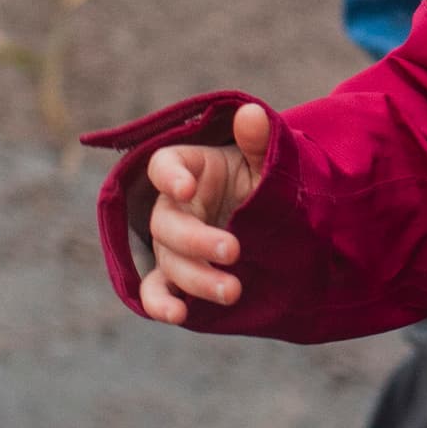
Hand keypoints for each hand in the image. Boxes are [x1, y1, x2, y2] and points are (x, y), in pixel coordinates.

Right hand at [137, 104, 273, 324]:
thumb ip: (258, 141)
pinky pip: (157, 291)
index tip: (187, 187)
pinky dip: (161, 304)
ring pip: (167, 262)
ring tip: (232, 291)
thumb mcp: (264, 160)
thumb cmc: (259, 181)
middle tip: (234, 250)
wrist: (269, 220)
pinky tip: (179, 315)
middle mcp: (172, 208)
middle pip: (166, 224)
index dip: (169, 176)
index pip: (164, 166)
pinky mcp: (176, 276)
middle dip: (197, 240)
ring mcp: (171, 245)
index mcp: (188, 169)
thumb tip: (251, 112)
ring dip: (195, 279)